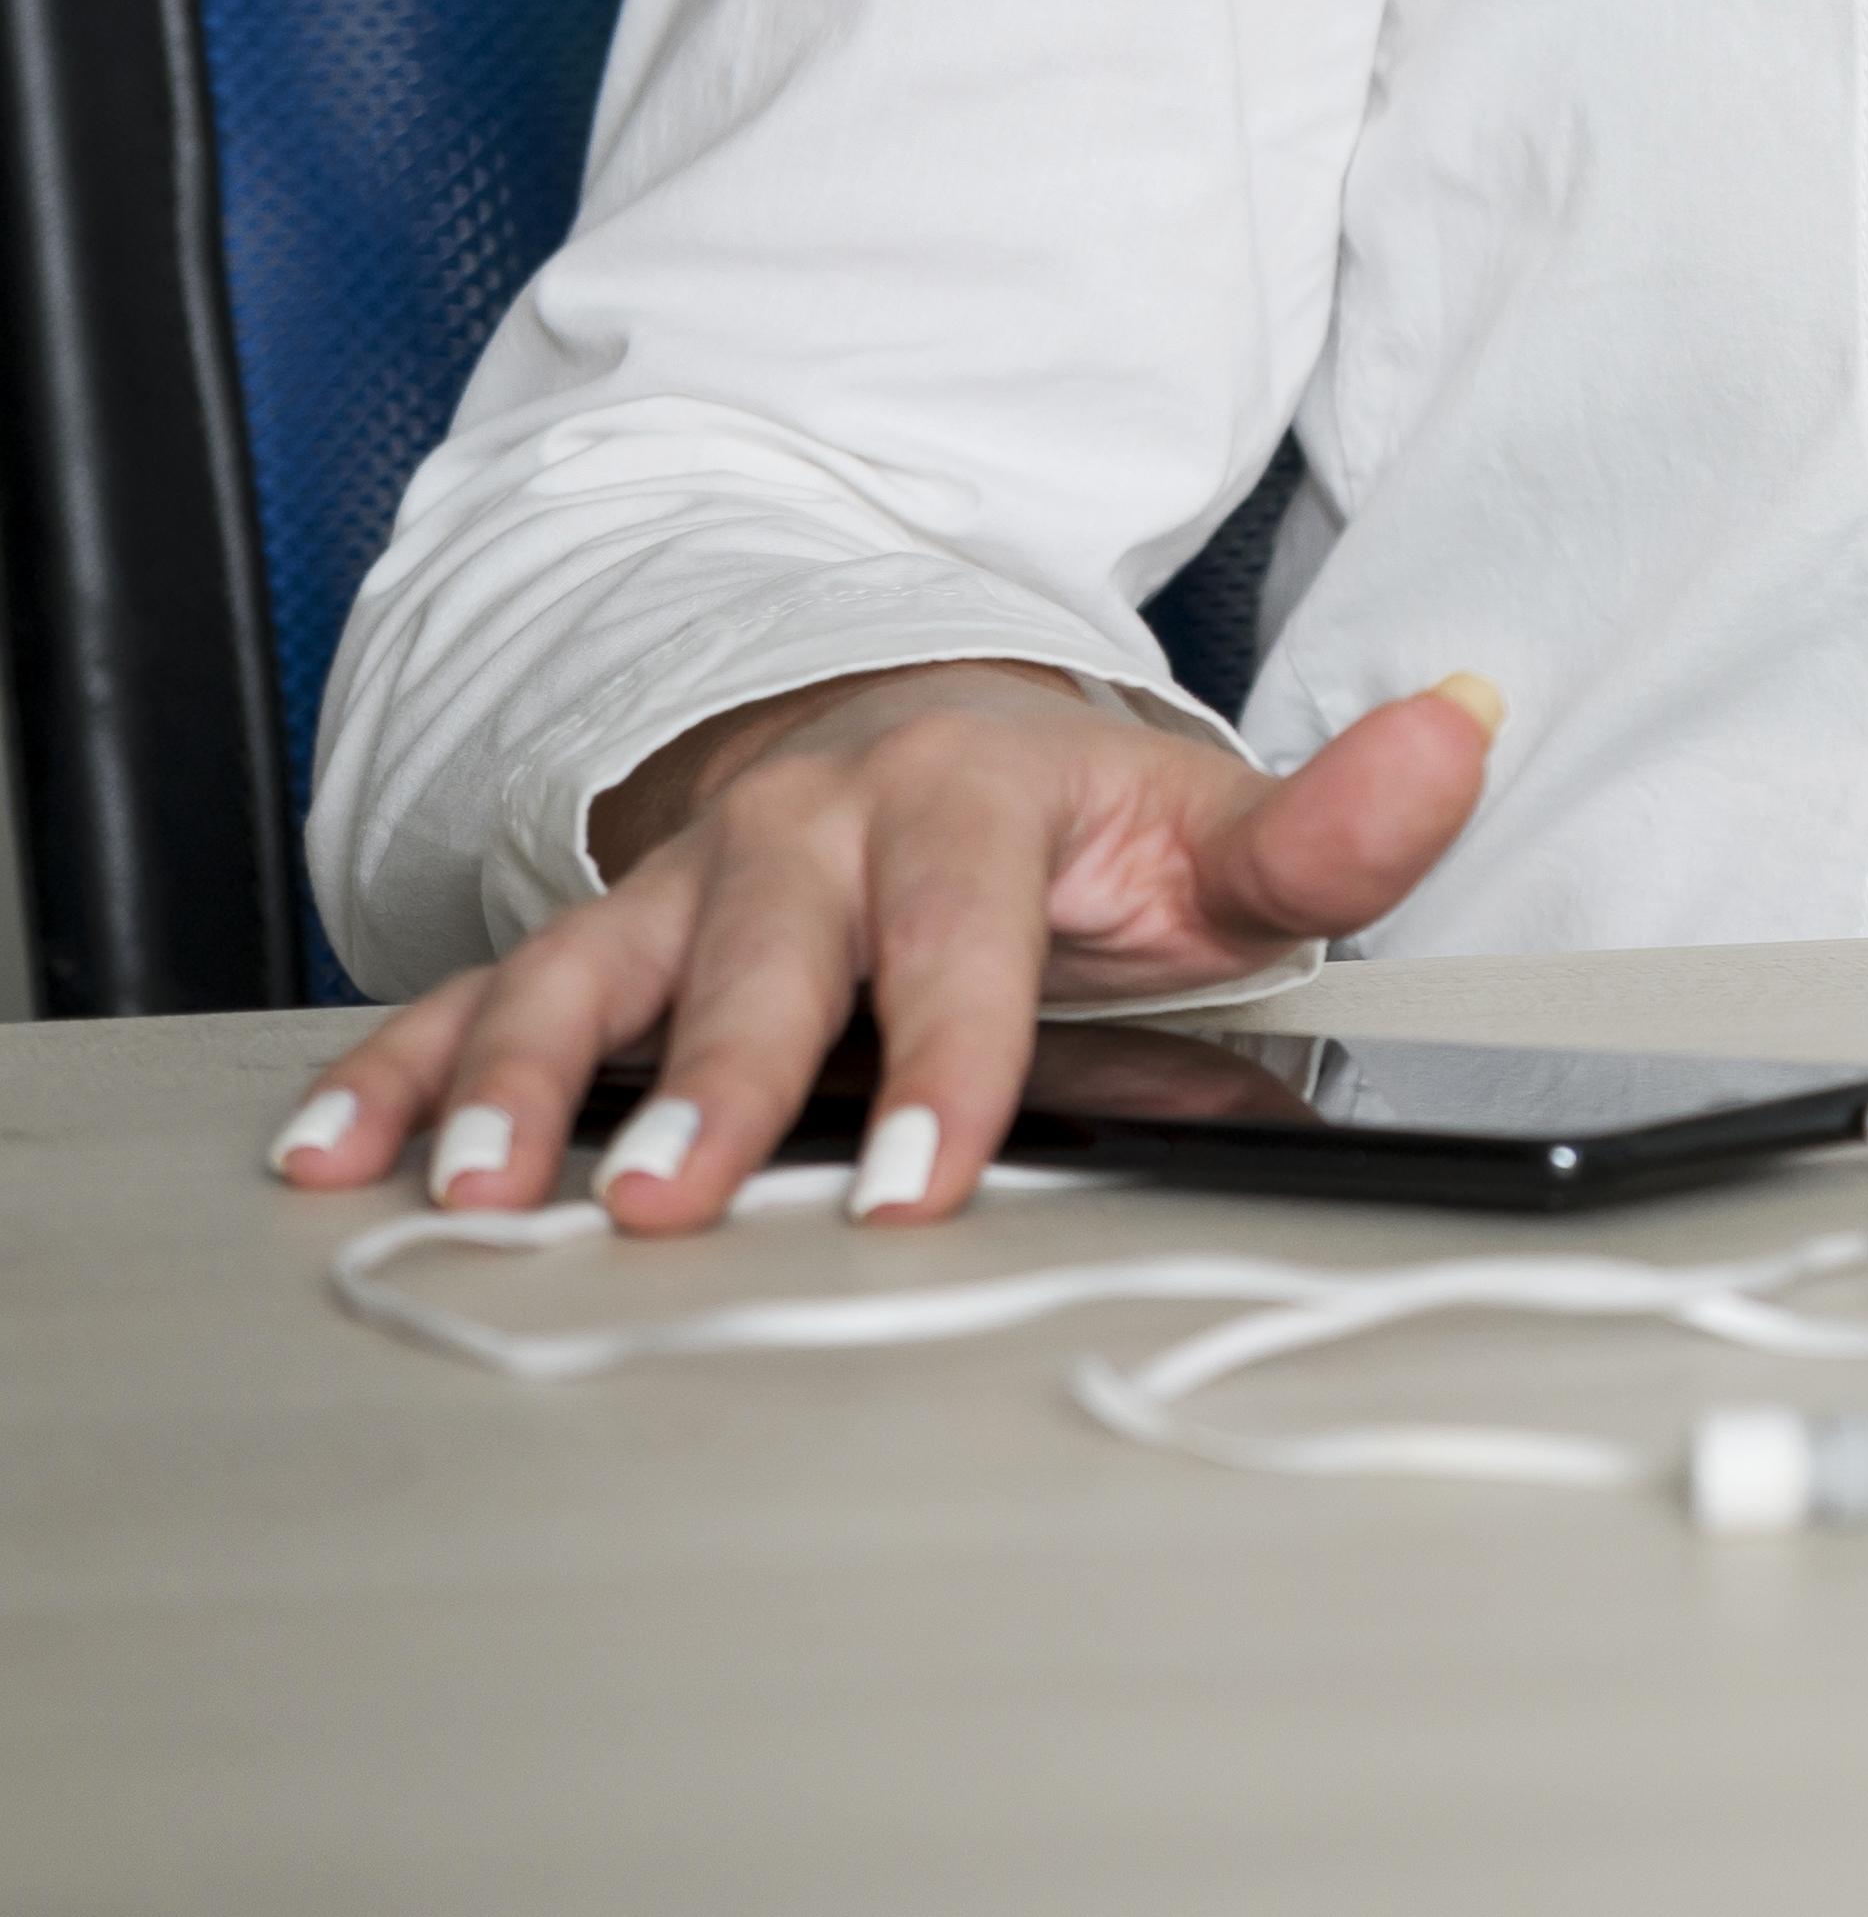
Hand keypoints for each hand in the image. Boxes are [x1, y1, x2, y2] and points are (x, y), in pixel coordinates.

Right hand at [262, 653, 1504, 1232]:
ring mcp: (684, 881)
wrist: (928, 728)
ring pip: (585, 973)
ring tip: (467, 1196)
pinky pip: (479, 994)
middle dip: (710, 1083)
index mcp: (966, 797)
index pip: (960, 935)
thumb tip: (1466, 727)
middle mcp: (806, 829)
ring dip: (520, 1084)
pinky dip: (399, 1072)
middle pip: (754, 961)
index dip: (947, 1054)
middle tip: (660, 1206)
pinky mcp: (593, 934)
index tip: (919, 1174)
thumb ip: (1337, 820)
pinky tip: (336, 1153)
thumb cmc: (1076, 821)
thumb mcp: (1215, 825)